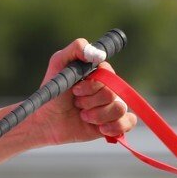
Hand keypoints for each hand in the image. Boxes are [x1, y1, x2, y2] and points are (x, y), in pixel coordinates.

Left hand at [0, 38, 136, 165]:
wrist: (47, 121)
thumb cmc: (53, 91)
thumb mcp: (58, 63)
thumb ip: (76, 49)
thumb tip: (98, 54)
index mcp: (99, 73)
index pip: (109, 74)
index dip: (92, 85)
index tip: (75, 89)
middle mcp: (108, 89)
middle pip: (112, 94)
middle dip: (89, 102)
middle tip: (76, 103)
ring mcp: (111, 107)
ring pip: (119, 109)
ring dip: (97, 115)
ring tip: (83, 116)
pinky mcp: (113, 124)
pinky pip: (129, 122)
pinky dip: (115, 126)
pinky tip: (100, 128)